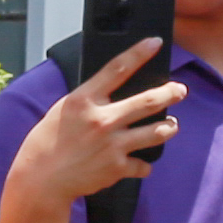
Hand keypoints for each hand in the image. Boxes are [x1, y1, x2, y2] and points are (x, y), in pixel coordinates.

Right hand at [2, 45, 177, 214]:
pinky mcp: (117, 167)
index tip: (155, 42)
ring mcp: (112, 145)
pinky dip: (143, 164)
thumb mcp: (63, 110)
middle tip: (180, 90)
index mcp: (84, 100)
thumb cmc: (48, 142)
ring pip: (155, 132)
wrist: (42, 180)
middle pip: (147, 102)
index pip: (117, 69)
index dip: (139, 53)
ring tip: (172, 125)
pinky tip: (140, 163)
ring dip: (169, 128)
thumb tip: (111, 89)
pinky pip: (142, 164)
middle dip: (169, 93)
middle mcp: (102, 120)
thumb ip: (89, 99)